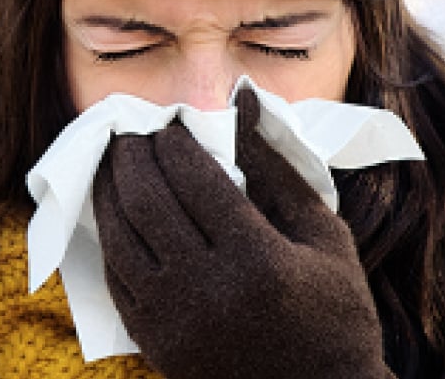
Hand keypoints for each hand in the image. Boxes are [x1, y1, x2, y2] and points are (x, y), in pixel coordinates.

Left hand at [91, 88, 394, 378]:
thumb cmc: (335, 310)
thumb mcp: (323, 234)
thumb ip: (276, 167)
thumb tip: (243, 102)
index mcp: (258, 260)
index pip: (195, 179)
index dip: (174, 142)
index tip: (171, 123)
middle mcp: (209, 290)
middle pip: (148, 202)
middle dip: (133, 156)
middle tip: (131, 131)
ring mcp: (175, 320)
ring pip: (119, 237)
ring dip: (110, 190)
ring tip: (114, 161)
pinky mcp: (155, 342)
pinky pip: (116, 277)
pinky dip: (110, 237)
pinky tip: (114, 211)